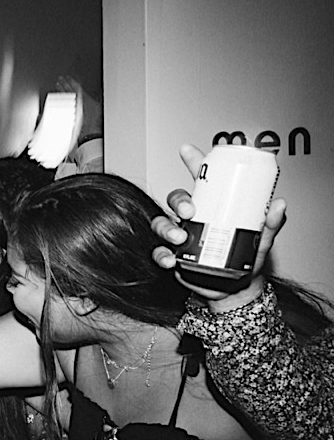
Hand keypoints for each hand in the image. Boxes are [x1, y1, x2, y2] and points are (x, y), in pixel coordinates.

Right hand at [150, 144, 286, 310]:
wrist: (235, 290)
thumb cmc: (246, 260)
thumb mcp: (261, 239)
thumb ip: (269, 223)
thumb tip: (279, 205)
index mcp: (213, 207)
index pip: (202, 179)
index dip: (193, 161)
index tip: (187, 150)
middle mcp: (194, 218)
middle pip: (176, 198)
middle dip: (178, 201)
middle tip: (190, 212)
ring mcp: (181, 236)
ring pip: (162, 222)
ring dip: (166, 228)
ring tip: (180, 238)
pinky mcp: (173, 255)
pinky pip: (159, 250)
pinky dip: (161, 254)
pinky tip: (171, 259)